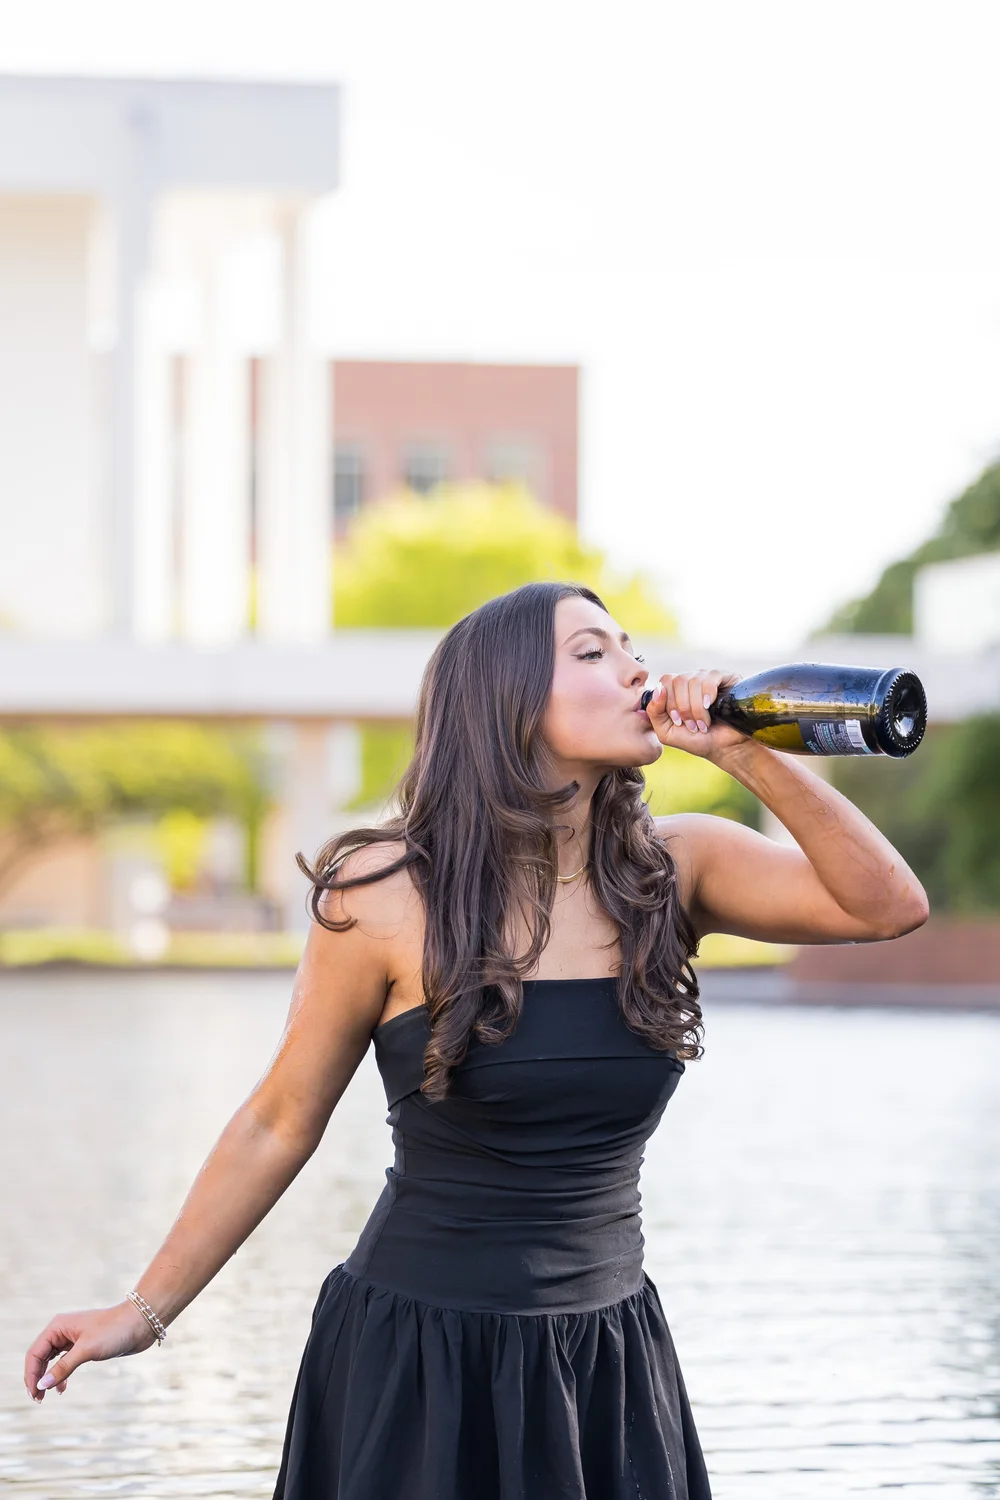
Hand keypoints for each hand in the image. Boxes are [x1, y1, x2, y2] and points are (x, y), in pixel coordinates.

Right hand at [24, 1299, 158, 1401]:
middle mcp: (62, 1331)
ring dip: (47, 1377)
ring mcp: (73, 1338)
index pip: (34, 1353)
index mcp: (58, 1326)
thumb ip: (63, 1368)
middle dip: (36, 1378)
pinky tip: (61, 1389)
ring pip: (51, 1360)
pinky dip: (60, 1375)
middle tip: (38, 1399)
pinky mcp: (84, 1346)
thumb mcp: (87, 1350)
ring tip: (45, 1397)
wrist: (140, 1323)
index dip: (31, 1375)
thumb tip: (42, 1385)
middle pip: (40, 1357)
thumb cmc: (114, 1331)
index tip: (34, 1394)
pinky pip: (64, 1362)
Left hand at [644, 669, 746, 760]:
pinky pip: (711, 676)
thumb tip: (658, 689)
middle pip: (678, 680)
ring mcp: (708, 677)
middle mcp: (691, 680)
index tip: (679, 722)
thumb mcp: (666, 731)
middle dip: (683, 707)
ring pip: (693, 680)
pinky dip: (708, 693)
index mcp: (676, 690)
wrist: (724, 748)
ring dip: (696, 707)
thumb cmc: (696, 740)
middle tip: (692, 725)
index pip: (665, 682)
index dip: (669, 702)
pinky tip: (710, 706)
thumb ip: (654, 712)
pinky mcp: (726, 678)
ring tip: (704, 723)